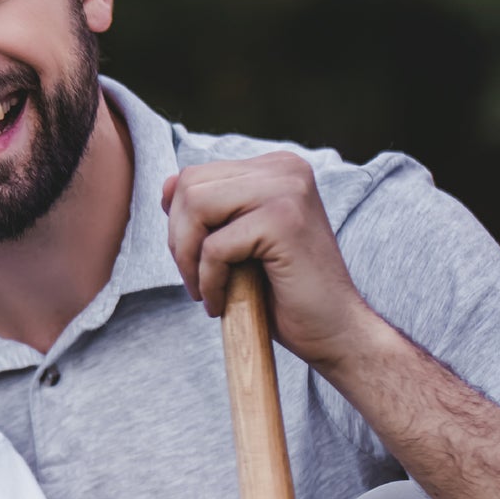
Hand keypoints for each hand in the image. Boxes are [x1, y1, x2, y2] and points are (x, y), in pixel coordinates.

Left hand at [162, 152, 376, 372]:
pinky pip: (214, 247)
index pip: (194, 176)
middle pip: (189, 187)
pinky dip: (208, 282)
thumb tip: (166, 184)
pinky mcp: (284, 221)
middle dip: (179, 241)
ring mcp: (288, 190)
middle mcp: (284, 168)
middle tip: (196, 280)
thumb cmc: (282, 292)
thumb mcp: (235, 242)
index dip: (179, 224)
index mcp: (274, 168)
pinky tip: (222, 303)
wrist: (332, 330)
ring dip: (188, 260)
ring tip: (206, 291)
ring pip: (196, 208)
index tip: (195, 261)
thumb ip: (206, 211)